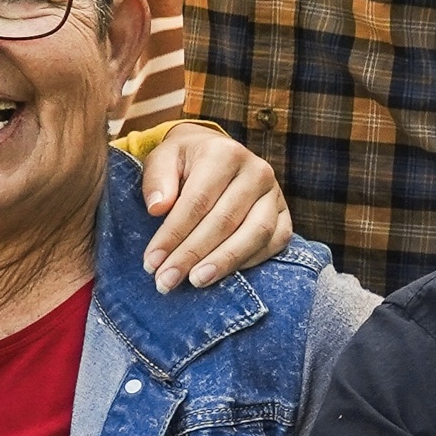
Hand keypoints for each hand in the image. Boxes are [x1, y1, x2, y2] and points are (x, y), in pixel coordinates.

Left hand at [141, 120, 293, 290]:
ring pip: (255, 233)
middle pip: (224, 221)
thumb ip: (157, 180)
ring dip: (223, 262)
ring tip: (195, 281)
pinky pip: (274, 242)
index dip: (173, 235)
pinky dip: (250, 261)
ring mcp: (275, 193)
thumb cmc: (185, 162)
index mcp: (225, 154)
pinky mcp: (285, 214)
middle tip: (166, 281)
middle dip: (192, 255)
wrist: (218, 155)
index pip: (197, 202)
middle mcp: (257, 171)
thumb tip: (157, 208)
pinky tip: (223, 274)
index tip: (151, 262)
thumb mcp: (162, 160)